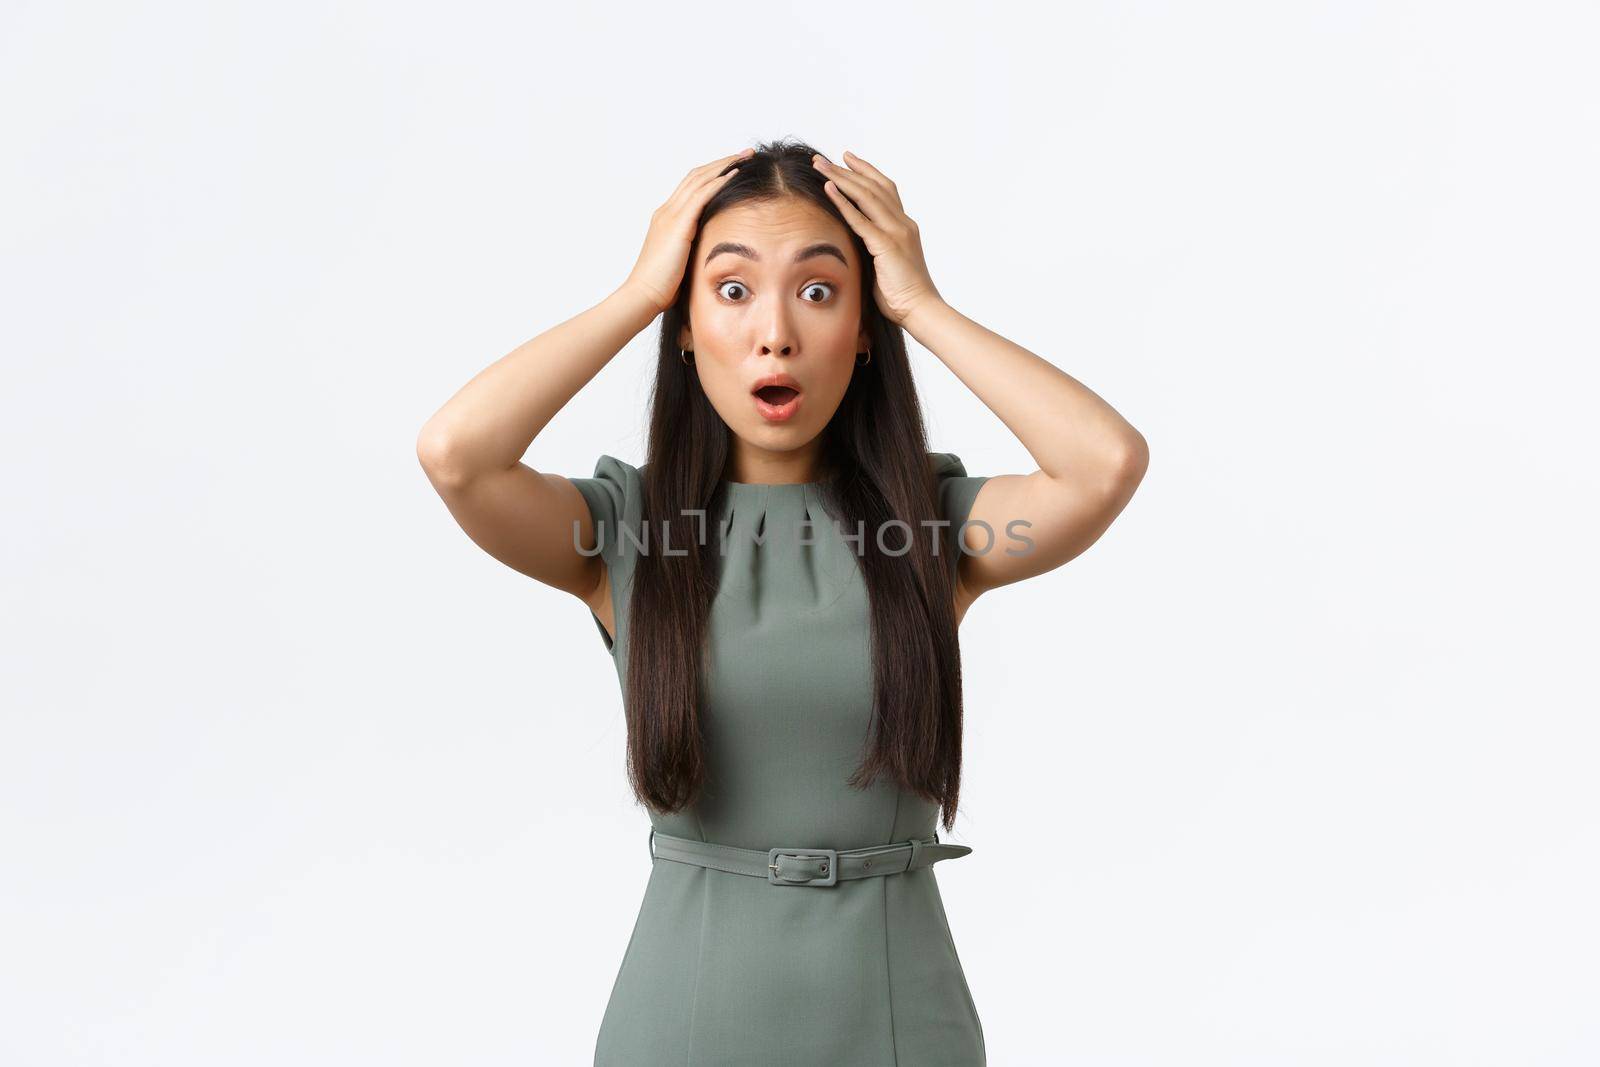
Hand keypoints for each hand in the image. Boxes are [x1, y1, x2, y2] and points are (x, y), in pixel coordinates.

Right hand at [623, 147, 754, 314]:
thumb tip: (710, 252)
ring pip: (699, 179)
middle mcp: (667, 211)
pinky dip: (718, 182)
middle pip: (696, 176)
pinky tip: (734, 175)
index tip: (733, 167)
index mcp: (666, 218)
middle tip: (745, 153)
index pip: (691, 186)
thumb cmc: (661, 287)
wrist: (643, 295)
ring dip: (724, 165)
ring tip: (745, 156)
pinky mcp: (678, 225)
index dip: (712, 174)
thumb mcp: (680, 262)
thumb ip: (693, 250)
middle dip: (721, 162)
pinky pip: (701, 196)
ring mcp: (671, 216)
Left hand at [813, 150, 942, 326]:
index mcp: (904, 227)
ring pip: (866, 195)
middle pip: (873, 186)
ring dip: (840, 178)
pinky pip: (861, 219)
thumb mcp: (886, 266)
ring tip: (819, 165)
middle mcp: (902, 223)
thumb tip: (853, 246)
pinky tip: (828, 189)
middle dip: (846, 169)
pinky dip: (843, 202)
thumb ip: (873, 250)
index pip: (885, 190)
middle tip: (823, 158)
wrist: (921, 310)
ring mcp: (896, 232)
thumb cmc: (902, 296)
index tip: (847, 159)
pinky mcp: (887, 245)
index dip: (865, 172)